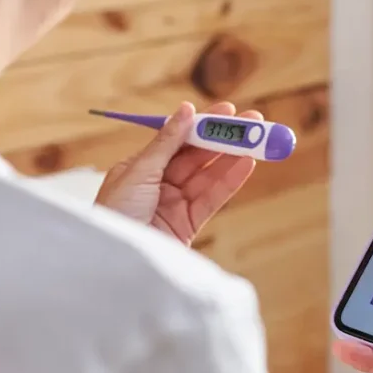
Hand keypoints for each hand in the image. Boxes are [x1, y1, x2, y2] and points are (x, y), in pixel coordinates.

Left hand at [95, 101, 259, 244]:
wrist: (115, 262)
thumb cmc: (115, 215)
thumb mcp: (139, 172)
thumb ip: (167, 143)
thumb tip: (185, 110)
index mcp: (140, 168)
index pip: (176, 141)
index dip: (202, 125)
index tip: (227, 111)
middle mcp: (158, 184)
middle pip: (197, 157)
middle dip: (224, 139)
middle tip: (253, 122)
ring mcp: (174, 205)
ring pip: (209, 176)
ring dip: (234, 157)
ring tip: (258, 141)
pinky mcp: (188, 226)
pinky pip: (213, 199)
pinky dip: (231, 182)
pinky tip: (247, 164)